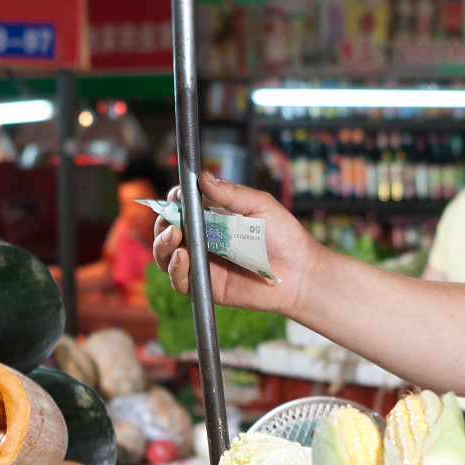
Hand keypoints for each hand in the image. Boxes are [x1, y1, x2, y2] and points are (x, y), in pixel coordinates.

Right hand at [153, 173, 320, 316]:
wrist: (302, 273)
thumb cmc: (285, 237)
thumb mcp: (260, 206)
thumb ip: (230, 194)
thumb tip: (202, 177)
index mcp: (214, 218)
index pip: (184, 207)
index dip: (174, 201)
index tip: (176, 195)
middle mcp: (205, 240)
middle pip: (169, 231)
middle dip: (162, 223)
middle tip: (169, 220)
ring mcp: (204, 264)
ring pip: (168, 256)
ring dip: (163, 245)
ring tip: (173, 236)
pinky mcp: (207, 287)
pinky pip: (181, 280)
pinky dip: (176, 268)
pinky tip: (182, 256)